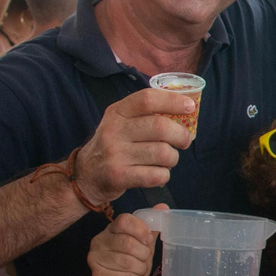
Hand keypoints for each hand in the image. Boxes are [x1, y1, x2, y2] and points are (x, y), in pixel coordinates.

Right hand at [73, 88, 194, 209]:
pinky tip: (158, 174)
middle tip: (184, 141)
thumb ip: (147, 114)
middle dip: (181, 135)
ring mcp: (115, 154)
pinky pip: (156, 175)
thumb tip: (186, 109)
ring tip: (166, 160)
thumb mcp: (122, 123)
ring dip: (172, 158)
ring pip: (162, 153)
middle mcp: (114, 130)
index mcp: (117, 112)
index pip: (148, 99)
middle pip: (160, 127)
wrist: (86, 175)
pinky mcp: (118, 176)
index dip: (173, 101)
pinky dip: (164, 176)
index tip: (190, 107)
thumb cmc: (114, 145)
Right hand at [88, 209, 161, 275]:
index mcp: (110, 230)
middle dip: (143, 255)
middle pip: (128, 243)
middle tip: (143, 260)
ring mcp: (95, 259)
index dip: (141, 230)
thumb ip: (151, 228)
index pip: (125, 220)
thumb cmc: (130, 266)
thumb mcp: (143, 246)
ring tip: (137, 271)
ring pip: (128, 262)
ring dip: (140, 270)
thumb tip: (163, 207)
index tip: (148, 241)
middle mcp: (99, 241)